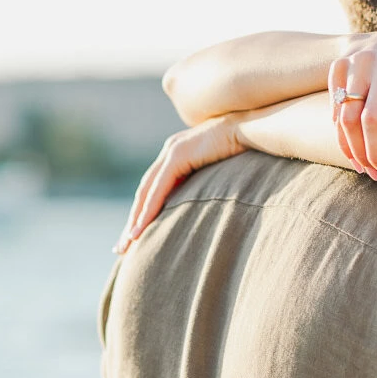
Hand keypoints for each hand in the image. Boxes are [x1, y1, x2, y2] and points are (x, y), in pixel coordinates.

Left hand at [114, 114, 247, 252]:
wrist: (254, 130)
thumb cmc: (246, 152)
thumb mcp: (221, 171)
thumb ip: (209, 182)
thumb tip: (210, 204)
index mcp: (178, 154)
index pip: (155, 187)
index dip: (145, 210)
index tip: (138, 234)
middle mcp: (170, 151)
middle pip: (145, 191)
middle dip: (133, 219)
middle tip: (123, 247)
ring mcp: (172, 151)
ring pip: (147, 191)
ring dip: (136, 218)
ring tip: (129, 242)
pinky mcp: (178, 155)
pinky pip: (159, 188)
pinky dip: (149, 209)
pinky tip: (142, 227)